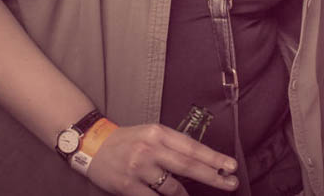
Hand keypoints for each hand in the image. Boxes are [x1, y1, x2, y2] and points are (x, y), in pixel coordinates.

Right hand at [86, 124, 237, 194]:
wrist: (92, 145)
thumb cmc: (127, 140)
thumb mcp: (151, 134)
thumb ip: (173, 145)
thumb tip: (201, 159)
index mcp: (159, 133)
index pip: (192, 147)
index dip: (213, 158)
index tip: (230, 165)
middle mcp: (150, 149)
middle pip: (188, 165)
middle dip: (213, 176)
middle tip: (231, 182)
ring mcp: (138, 168)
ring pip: (172, 187)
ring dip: (186, 195)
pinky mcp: (127, 185)